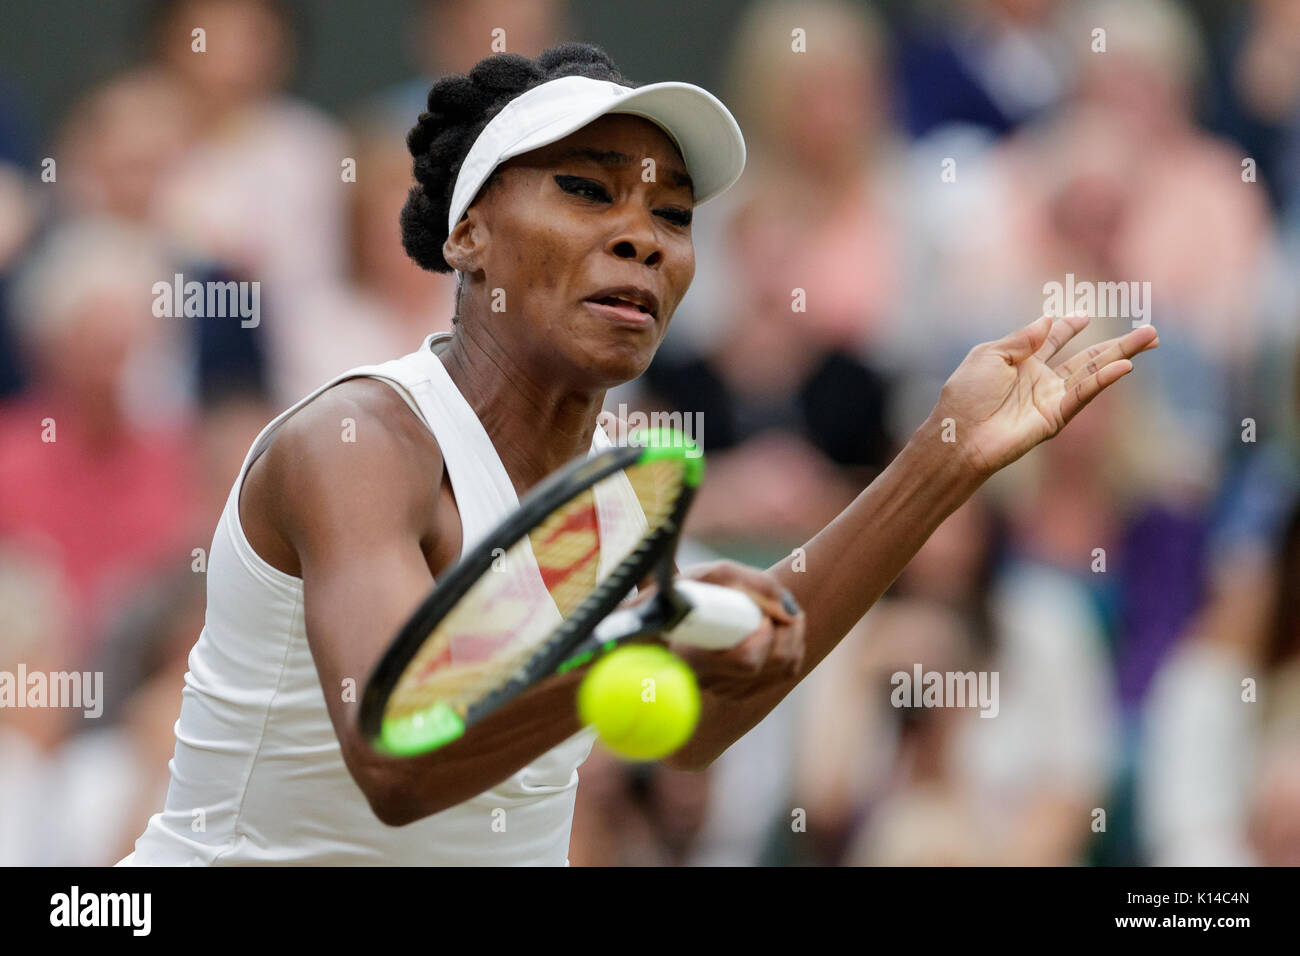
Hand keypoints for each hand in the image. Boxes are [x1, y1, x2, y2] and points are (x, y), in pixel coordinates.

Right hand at [667, 561, 805, 698]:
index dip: (765, 635)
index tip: (761, 614)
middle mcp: (708, 680)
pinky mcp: (740, 690)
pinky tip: (772, 629)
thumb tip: (792, 613)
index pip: (747, 660)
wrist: (672, 610)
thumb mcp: (719, 575)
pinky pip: (783, 674)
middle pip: (774, 665)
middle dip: (787, 630)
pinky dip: (790, 647)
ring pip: (784, 670)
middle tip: (775, 607)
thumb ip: (758, 587)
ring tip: (773, 613)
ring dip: (791, 636)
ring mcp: (725, 688)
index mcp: (693, 655)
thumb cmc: (692, 589)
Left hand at [932, 314, 1157, 476]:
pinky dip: (1103, 381)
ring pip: (1093, 372)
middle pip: (1086, 357)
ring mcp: (1050, 398)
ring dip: (1122, 356)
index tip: (1085, 315)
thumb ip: (1021, 338)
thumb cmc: (965, 396)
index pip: (1052, 340)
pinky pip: (1083, 395)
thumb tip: (1048, 319)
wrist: (958, 435)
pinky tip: (1125, 367)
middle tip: (1149, 331)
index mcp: (1020, 361)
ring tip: (1151, 339)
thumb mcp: (989, 355)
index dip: (1068, 327)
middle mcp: (1040, 379)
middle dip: (1117, 344)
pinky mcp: (1055, 417)